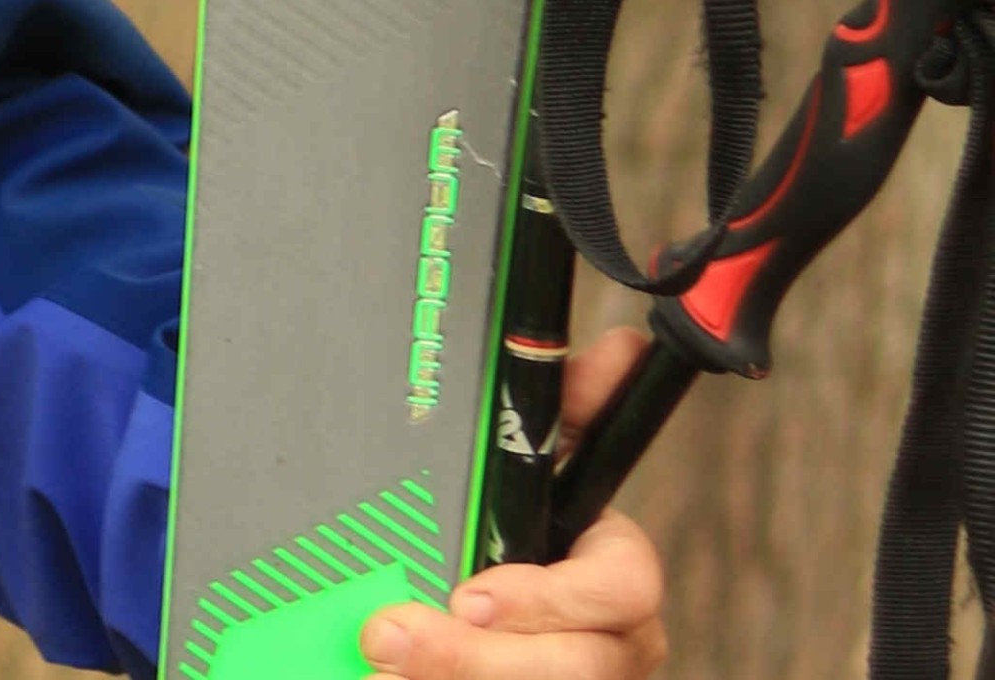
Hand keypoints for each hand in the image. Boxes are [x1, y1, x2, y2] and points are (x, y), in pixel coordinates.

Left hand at [358, 328, 670, 677]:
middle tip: (389, 634)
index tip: (469, 596)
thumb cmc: (522, 533)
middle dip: (476, 655)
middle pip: (572, 666)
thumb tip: (620, 349)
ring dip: (446, 677)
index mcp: (618, 583)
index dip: (548, 597)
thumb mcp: (540, 464)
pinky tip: (376, 679)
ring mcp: (568, 679)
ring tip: (376, 660)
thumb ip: (565, 406)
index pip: (619, 590)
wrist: (482, 611)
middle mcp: (607, 645)